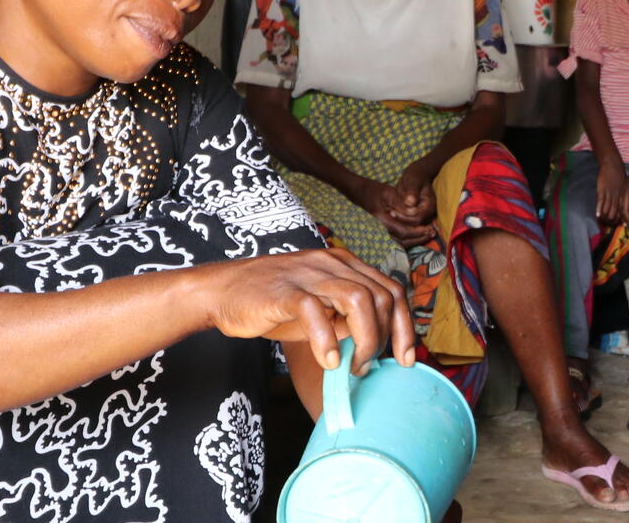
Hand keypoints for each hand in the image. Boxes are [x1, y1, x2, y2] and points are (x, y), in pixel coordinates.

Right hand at [205, 248, 415, 375]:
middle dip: (385, 338)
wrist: (222, 292)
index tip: (406, 358)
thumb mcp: (319, 310)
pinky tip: (327, 361)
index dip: (404, 326)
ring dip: (364, 339)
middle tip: (366, 367)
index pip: (391, 290)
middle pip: (381, 296)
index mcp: (345, 264)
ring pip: (358, 299)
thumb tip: (373, 346)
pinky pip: (315, 312)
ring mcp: (309, 274)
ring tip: (350, 366)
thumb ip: (346, 320)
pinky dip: (327, 340)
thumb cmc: (272, 303)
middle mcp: (332, 262)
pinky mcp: (284, 290)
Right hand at [350, 177, 436, 247]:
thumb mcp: (389, 192)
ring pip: (400, 244)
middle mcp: (381, 230)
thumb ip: (401, 203)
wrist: (360, 193)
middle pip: (403, 242)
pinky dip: (409, 240)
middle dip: (419, 239)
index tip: (429, 228)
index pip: (403, 232)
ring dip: (415, 241)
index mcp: (382, 221)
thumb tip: (414, 212)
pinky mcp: (383, 232)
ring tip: (428, 235)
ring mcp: (381, 232)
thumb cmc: (375, 191)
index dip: (417, 232)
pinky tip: (418, 236)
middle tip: (432, 233)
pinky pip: (397, 241)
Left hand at [391, 167, 437, 224]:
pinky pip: (410, 227)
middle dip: (401, 221)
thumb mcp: (413, 181)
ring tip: (389, 215)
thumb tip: (410, 202)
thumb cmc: (415, 177)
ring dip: (400, 225)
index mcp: (430, 205)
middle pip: (415, 226)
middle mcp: (429, 214)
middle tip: (389, 213)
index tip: (392, 212)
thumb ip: (412, 191)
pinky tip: (391, 218)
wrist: (416, 178)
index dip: (404, 217)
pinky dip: (400, 225)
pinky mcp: (417, 218)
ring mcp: (424, 217)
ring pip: (413, 229)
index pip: (418, 218)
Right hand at [596, 158, 628, 225]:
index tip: (616, 223)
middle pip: (614, 216)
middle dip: (610, 222)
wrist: (613, 166)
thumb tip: (624, 207)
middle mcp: (617, 199)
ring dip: (603, 218)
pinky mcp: (602, 192)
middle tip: (608, 224)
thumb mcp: (625, 188)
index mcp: (623, 198)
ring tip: (602, 220)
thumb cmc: (620, 176)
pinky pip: (600, 204)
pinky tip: (597, 216)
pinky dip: (598, 211)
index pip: (622, 214)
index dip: (619, 221)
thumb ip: (623, 198)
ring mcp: (609, 196)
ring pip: (606, 212)